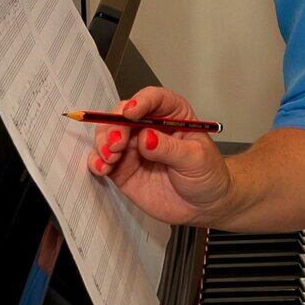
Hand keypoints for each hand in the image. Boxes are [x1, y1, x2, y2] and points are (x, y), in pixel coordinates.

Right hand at [91, 85, 232, 227]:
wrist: (204, 205)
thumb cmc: (207, 176)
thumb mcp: (196, 160)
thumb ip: (170, 149)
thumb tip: (146, 138)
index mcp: (172, 115)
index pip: (153, 99)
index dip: (140, 102)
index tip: (131, 113)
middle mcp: (149, 127)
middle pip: (123, 114)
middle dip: (114, 125)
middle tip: (116, 143)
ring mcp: (134, 147)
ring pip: (108, 135)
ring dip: (103, 143)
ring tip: (110, 158)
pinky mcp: (123, 168)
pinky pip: (103, 160)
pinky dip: (96, 161)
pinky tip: (102, 168)